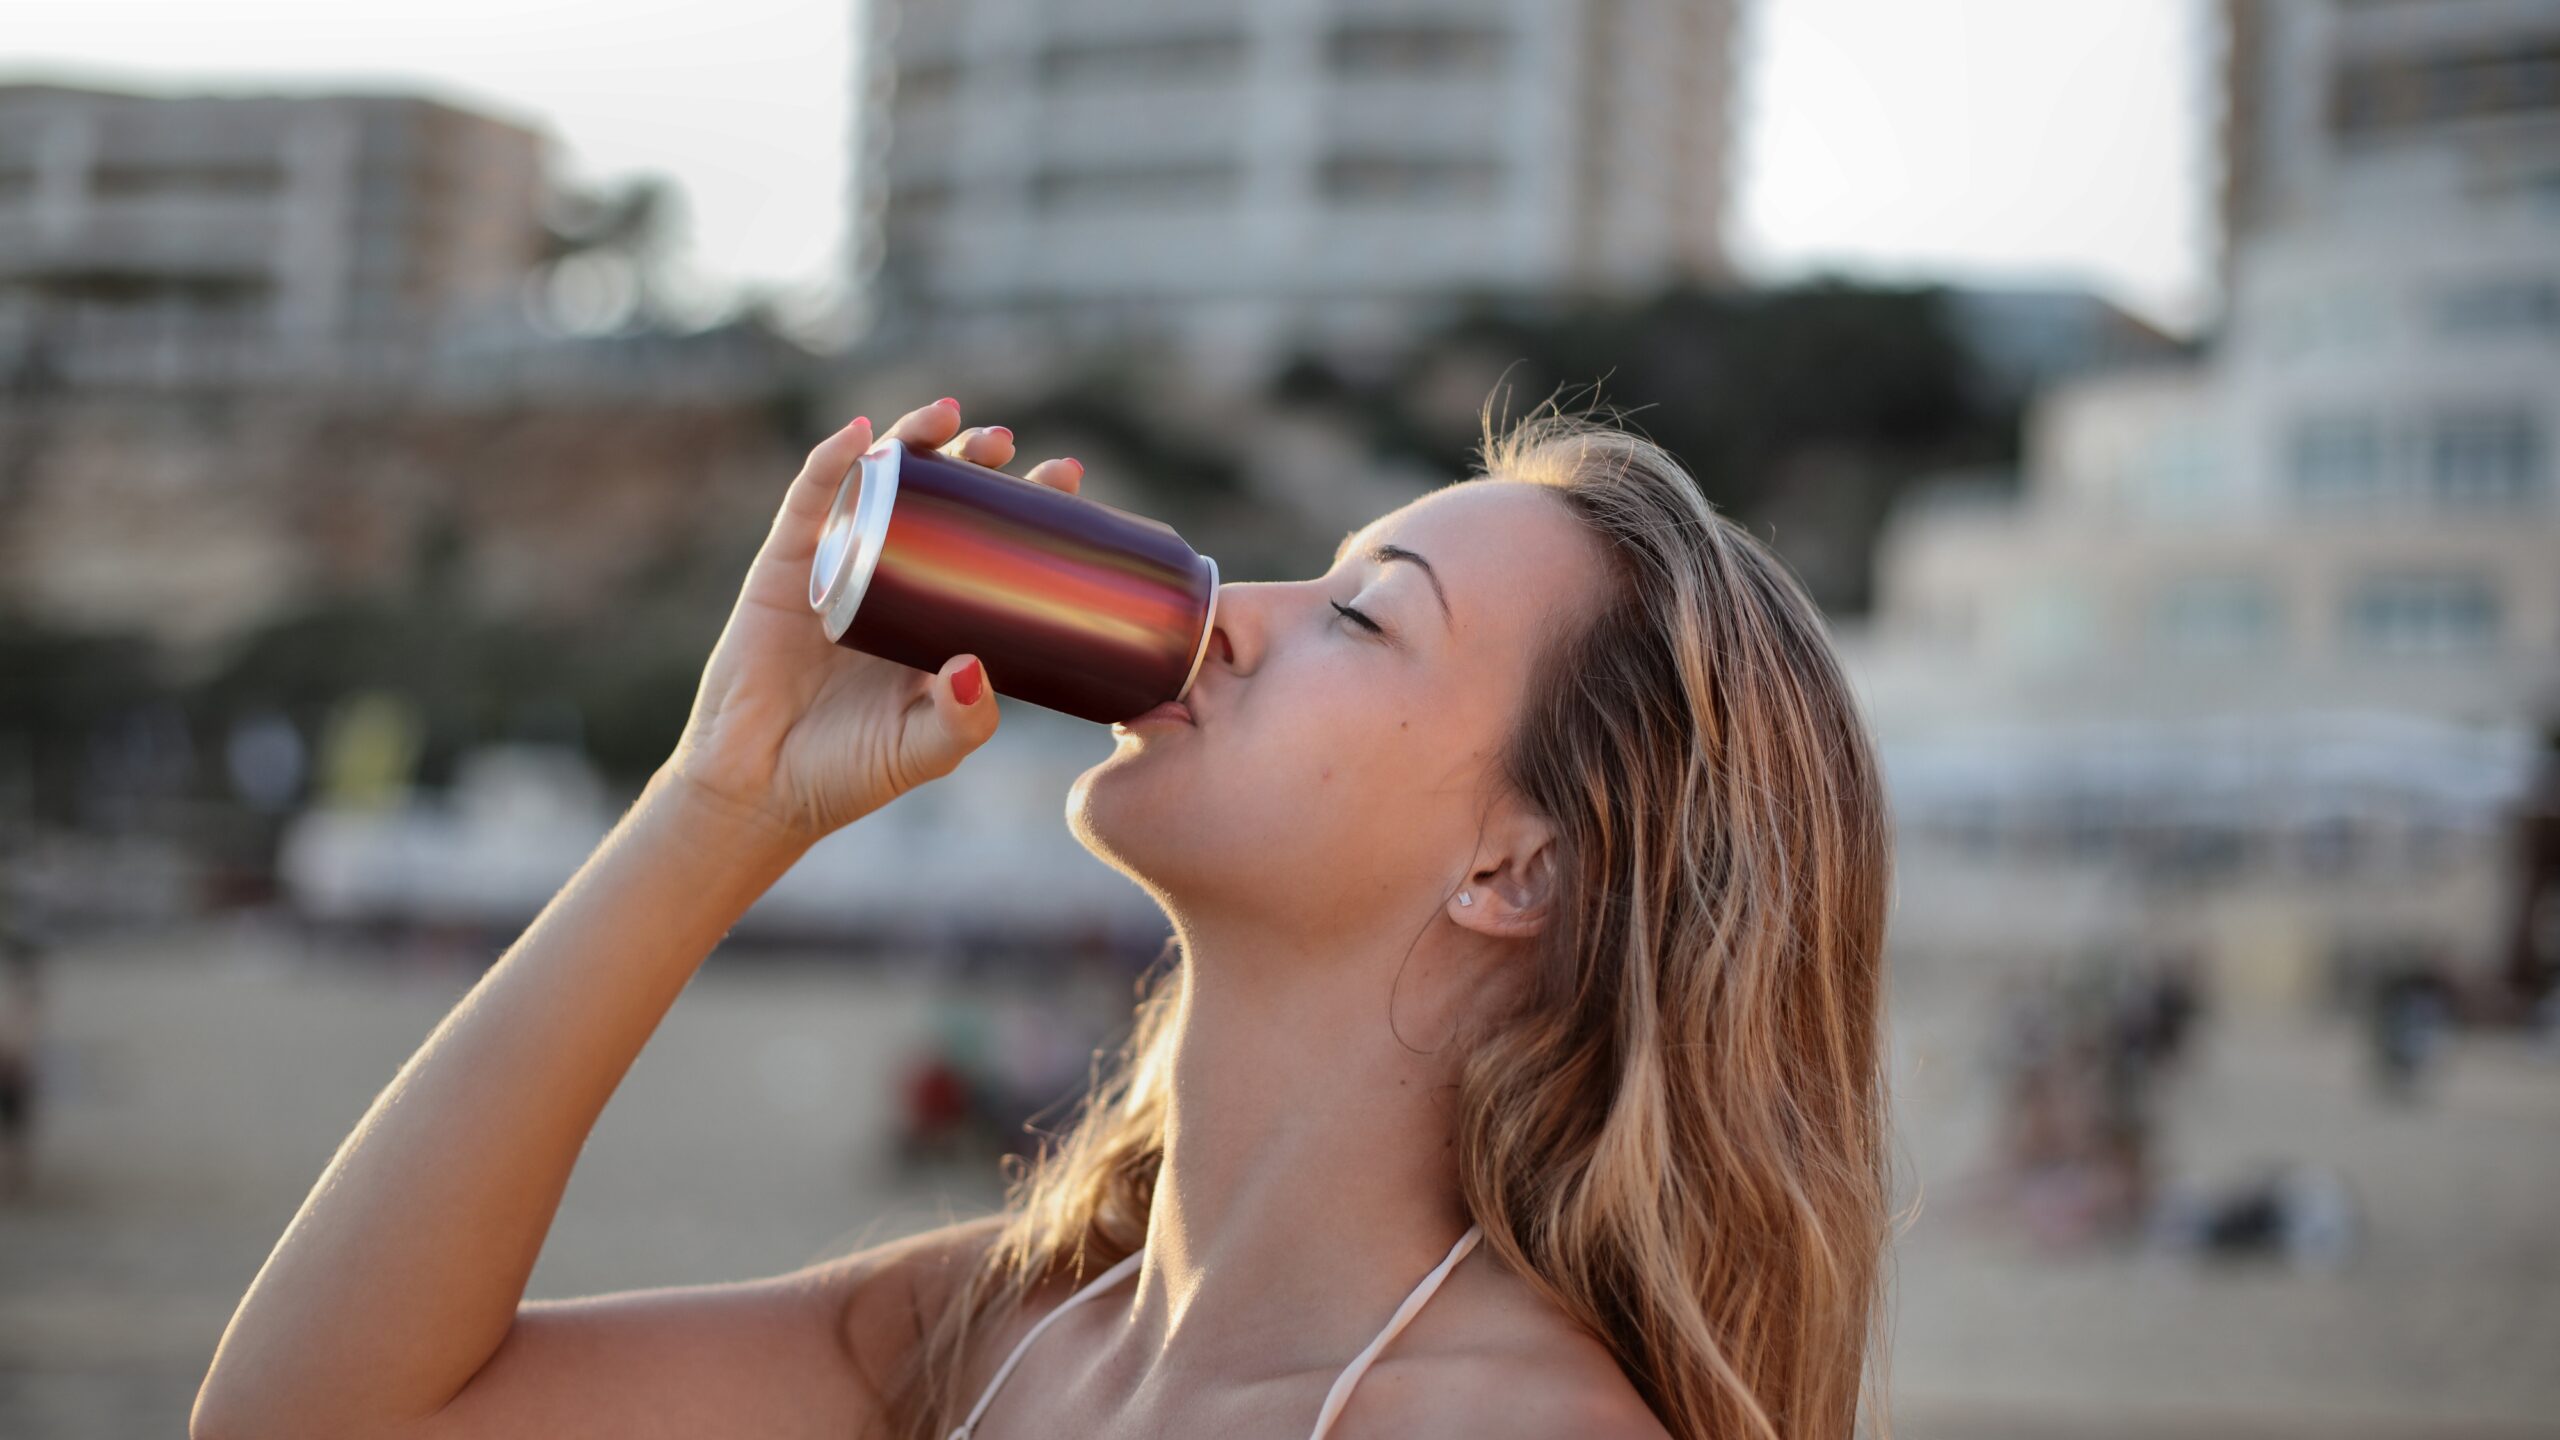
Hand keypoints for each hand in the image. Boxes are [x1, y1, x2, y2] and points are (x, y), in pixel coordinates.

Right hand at [659, 397, 1085, 849]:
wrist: (760, 790)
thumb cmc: (850, 771)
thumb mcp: (926, 750)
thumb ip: (962, 720)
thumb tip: (976, 666)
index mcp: (938, 615)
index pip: (990, 543)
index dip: (1026, 505)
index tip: (1066, 478)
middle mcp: (893, 579)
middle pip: (942, 499)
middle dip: (976, 462)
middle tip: (1007, 444)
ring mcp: (838, 566)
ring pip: (880, 484)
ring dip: (913, 440)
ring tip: (950, 416)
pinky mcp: (785, 567)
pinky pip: (809, 504)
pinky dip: (831, 463)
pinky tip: (858, 435)